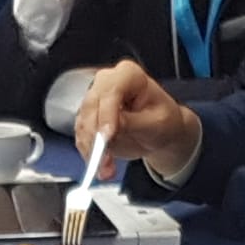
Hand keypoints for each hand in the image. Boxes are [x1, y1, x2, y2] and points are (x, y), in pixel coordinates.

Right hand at [73, 58, 205, 184]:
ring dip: (93, 151)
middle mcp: (106, 83)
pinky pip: (82, 138)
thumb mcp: (156, 123)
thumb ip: (132, 123)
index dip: (107, 114)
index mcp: (128, 74)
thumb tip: (110, 128)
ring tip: (107, 170)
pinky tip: (103, 167)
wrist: (158, 131)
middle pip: (91, 107)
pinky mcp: (87, 119)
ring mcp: (94, 100)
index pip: (111, 91)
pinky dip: (90, 155)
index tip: (107, 136)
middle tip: (105, 161)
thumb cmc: (162, 119)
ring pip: (83, 125)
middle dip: (97, 138)